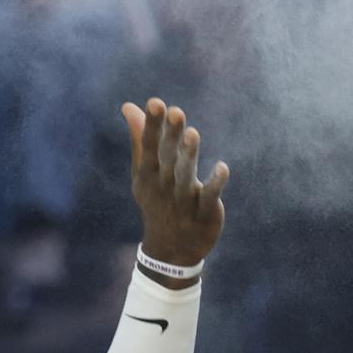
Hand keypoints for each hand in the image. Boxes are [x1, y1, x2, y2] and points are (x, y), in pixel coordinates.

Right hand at [122, 98, 229, 271]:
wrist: (170, 250)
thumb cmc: (157, 202)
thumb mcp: (144, 173)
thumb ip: (140, 138)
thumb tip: (129, 106)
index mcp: (148, 175)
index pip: (149, 147)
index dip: (153, 126)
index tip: (155, 102)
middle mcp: (163, 186)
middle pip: (168, 158)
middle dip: (171, 136)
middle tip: (176, 111)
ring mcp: (183, 201)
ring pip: (186, 175)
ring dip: (189, 155)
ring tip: (192, 134)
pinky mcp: (203, 213)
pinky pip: (209, 197)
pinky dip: (215, 183)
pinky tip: (223, 167)